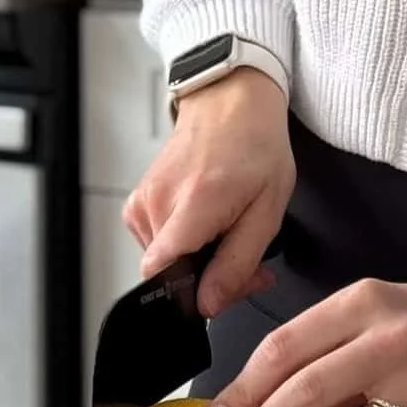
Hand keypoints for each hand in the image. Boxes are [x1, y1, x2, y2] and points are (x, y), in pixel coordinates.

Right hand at [122, 67, 293, 318]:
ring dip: (199, 262)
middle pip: (169, 275)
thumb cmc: (255, 145)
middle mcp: (157, 203)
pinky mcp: (138, 202)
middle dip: (210, 281)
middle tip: (248, 264)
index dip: (191, 296)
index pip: (162, 274)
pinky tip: (208, 225)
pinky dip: (185, 245)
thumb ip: (237, 262)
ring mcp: (142, 202)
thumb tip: (208, 305)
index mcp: (192, 204)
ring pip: (164, 262)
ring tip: (230, 235)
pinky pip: (158, 244)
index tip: (221, 290)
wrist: (230, 101)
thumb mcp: (268, 209)